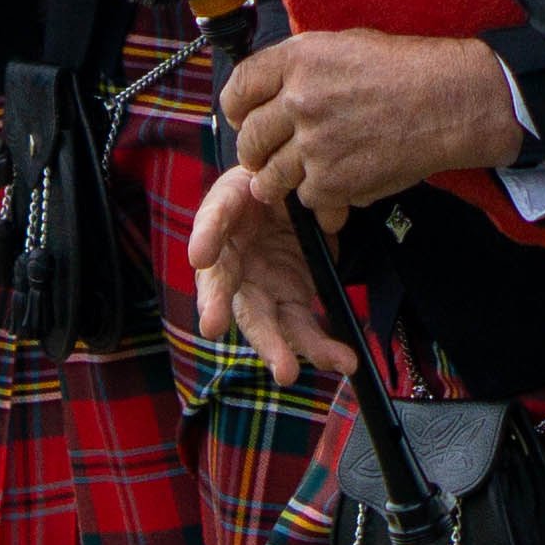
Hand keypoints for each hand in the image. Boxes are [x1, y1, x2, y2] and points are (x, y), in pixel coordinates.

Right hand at [181, 164, 358, 383]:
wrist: (289, 199)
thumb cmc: (273, 181)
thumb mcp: (274, 171)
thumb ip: (283, 186)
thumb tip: (309, 206)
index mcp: (226, 213)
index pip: (214, 220)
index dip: (206, 235)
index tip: (200, 254)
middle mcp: (235, 259)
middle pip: (226, 288)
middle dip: (220, 308)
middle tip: (212, 325)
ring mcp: (260, 287)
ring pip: (264, 321)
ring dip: (277, 348)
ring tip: (286, 373)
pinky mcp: (289, 301)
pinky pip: (302, 329)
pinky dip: (322, 347)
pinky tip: (344, 361)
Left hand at [221, 30, 526, 216]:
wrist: (450, 103)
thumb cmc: (407, 70)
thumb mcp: (344, 46)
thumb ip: (301, 67)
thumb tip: (270, 90)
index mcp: (298, 60)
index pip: (238, 89)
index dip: (236, 109)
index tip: (243, 118)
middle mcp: (299, 100)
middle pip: (248, 137)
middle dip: (254, 150)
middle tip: (268, 154)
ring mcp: (314, 144)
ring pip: (268, 176)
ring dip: (278, 181)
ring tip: (296, 176)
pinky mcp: (332, 181)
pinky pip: (306, 198)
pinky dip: (319, 196)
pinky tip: (338, 182)